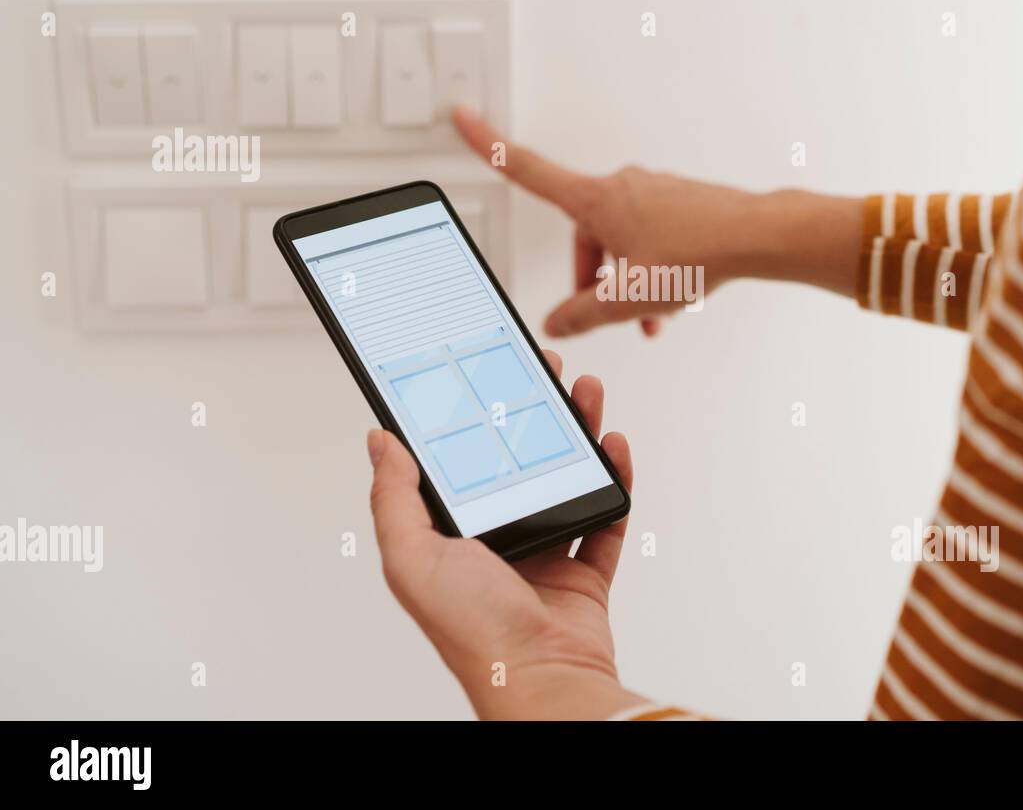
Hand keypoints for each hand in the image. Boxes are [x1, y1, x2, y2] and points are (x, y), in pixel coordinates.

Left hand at [367, 349, 646, 719]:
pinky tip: (614, 445)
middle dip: (535, 413)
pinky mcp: (586, 571)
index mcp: (452, 537)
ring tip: (587, 392)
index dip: (474, 416)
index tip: (487, 375)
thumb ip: (394, 497)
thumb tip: (380, 440)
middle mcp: (497, 542)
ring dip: (579, 433)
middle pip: (520, 461)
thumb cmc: (472, 630)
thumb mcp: (412, 557)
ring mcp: (545, 555)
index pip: (463, 462)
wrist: (541, 678)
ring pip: (566, 478)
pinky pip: (606, 514)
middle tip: (546, 371)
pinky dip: (615, 478)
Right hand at [453, 106, 760, 336]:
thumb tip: (557, 323)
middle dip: (594, 277)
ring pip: (623, 242)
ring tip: (652, 314)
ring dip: (629, 280)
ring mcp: (653, 192)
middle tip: (610, 312)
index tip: (463, 116)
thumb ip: (584, 315)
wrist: (757, 236)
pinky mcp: (679, 202)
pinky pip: (651, 238)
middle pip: (584, 235)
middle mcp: (622, 186)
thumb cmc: (699, 254)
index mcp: (597, 200)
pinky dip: (653, 269)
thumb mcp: (628, 298)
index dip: (488, 145)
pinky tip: (673, 298)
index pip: (528, 170)